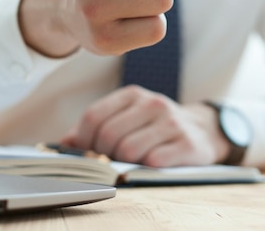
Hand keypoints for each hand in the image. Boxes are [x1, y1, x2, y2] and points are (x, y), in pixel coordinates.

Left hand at [60, 86, 230, 166]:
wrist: (202, 130)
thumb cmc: (154, 127)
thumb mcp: (127, 118)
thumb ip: (95, 128)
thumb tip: (63, 144)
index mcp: (133, 94)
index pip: (94, 116)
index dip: (83, 141)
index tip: (87, 154)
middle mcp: (152, 103)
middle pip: (109, 136)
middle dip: (103, 156)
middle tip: (109, 163)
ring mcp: (171, 122)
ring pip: (129, 151)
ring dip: (125, 164)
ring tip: (131, 163)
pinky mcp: (187, 143)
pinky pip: (153, 162)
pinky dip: (145, 169)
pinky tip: (150, 165)